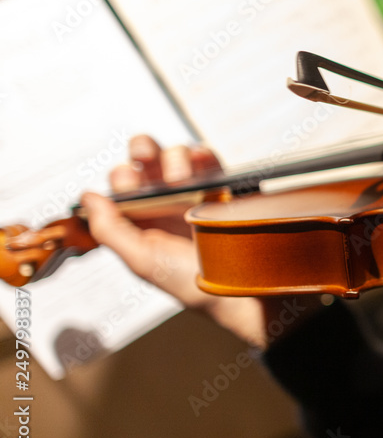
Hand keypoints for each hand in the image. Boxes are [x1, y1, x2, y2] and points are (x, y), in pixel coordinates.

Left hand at [81, 136, 315, 347]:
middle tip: (144, 155)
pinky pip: (208, 159)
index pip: (122, 185)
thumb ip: (110, 229)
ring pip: (176, 155)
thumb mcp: (142, 260)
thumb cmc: (192, 282)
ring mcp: (193, 193)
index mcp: (140, 220)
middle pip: (146, 161)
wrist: (240, 288)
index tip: (127, 184)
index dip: (121, 178)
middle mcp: (164, 203)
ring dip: (174, 158)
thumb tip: (88, 197)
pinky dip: (202, 155)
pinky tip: (199, 164)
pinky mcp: (221, 187)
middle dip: (143, 150)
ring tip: (180, 179)